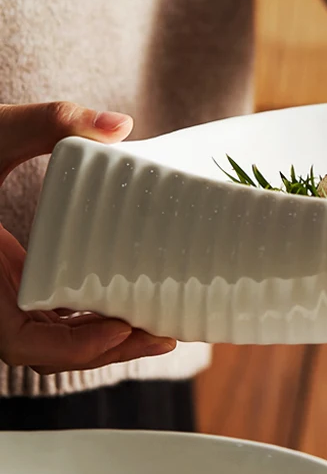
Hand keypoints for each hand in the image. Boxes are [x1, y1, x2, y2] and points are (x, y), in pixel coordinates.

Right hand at [0, 102, 176, 373]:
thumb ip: (50, 122)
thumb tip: (122, 125)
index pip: (21, 342)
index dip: (72, 347)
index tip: (121, 327)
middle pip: (48, 352)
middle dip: (107, 351)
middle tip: (164, 337)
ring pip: (49, 342)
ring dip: (101, 345)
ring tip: (159, 331)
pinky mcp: (9, 284)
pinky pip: (46, 321)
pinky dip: (83, 325)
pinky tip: (124, 310)